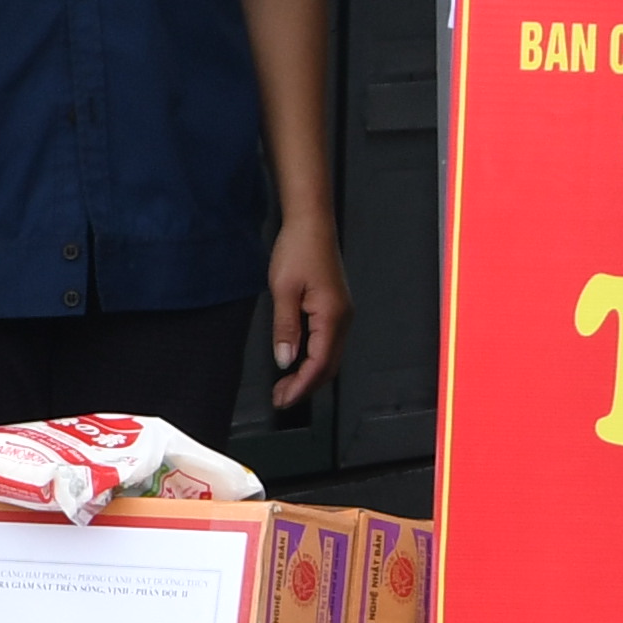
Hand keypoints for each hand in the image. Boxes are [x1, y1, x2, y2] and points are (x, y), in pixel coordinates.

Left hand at [266, 210, 353, 407]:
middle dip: (305, 386)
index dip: (300, 386)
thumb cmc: (298, 250)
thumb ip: (285, 328)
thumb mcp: (283, 290)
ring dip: (308, 374)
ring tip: (284, 386)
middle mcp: (343, 319)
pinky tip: (296, 361)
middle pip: (328, 366)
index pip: (319, 364)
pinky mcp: (336, 308)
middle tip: (280, 399)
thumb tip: (285, 360)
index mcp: (332, 317)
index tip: (282, 399)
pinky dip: (313, 359)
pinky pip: (328, 343)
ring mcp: (342, 314)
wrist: (312, 224)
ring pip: (329, 356)